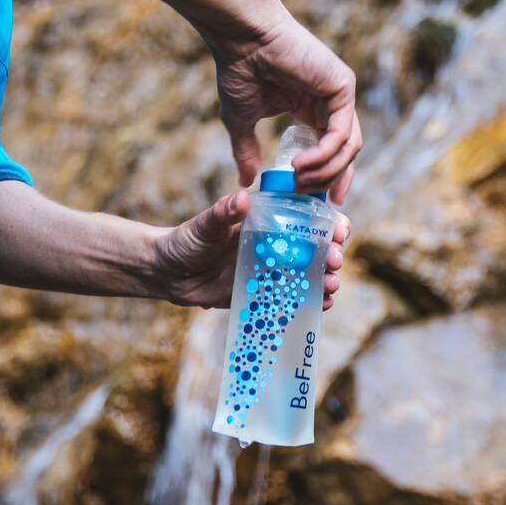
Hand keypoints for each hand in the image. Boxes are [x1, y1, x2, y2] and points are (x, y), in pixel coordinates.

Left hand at [153, 191, 352, 309]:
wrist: (167, 274)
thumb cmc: (186, 241)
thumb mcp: (204, 226)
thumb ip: (222, 213)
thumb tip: (242, 199)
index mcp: (266, 222)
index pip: (305, 217)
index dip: (327, 222)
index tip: (338, 229)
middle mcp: (274, 245)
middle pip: (314, 248)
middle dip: (331, 254)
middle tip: (334, 261)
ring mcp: (271, 271)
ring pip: (308, 274)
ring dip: (325, 279)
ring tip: (331, 286)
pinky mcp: (263, 294)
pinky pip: (292, 297)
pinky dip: (310, 301)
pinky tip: (321, 305)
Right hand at [211, 10, 362, 201]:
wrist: (242, 38)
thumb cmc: (239, 69)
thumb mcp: (241, 120)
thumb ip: (246, 150)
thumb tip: (246, 181)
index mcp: (313, 109)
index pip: (333, 150)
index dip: (329, 178)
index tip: (320, 203)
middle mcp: (331, 103)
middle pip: (347, 153)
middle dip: (333, 180)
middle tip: (315, 202)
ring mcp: (340, 94)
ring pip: (348, 148)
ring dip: (324, 172)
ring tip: (298, 182)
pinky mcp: (343, 87)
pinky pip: (341, 135)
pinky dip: (324, 156)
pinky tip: (301, 166)